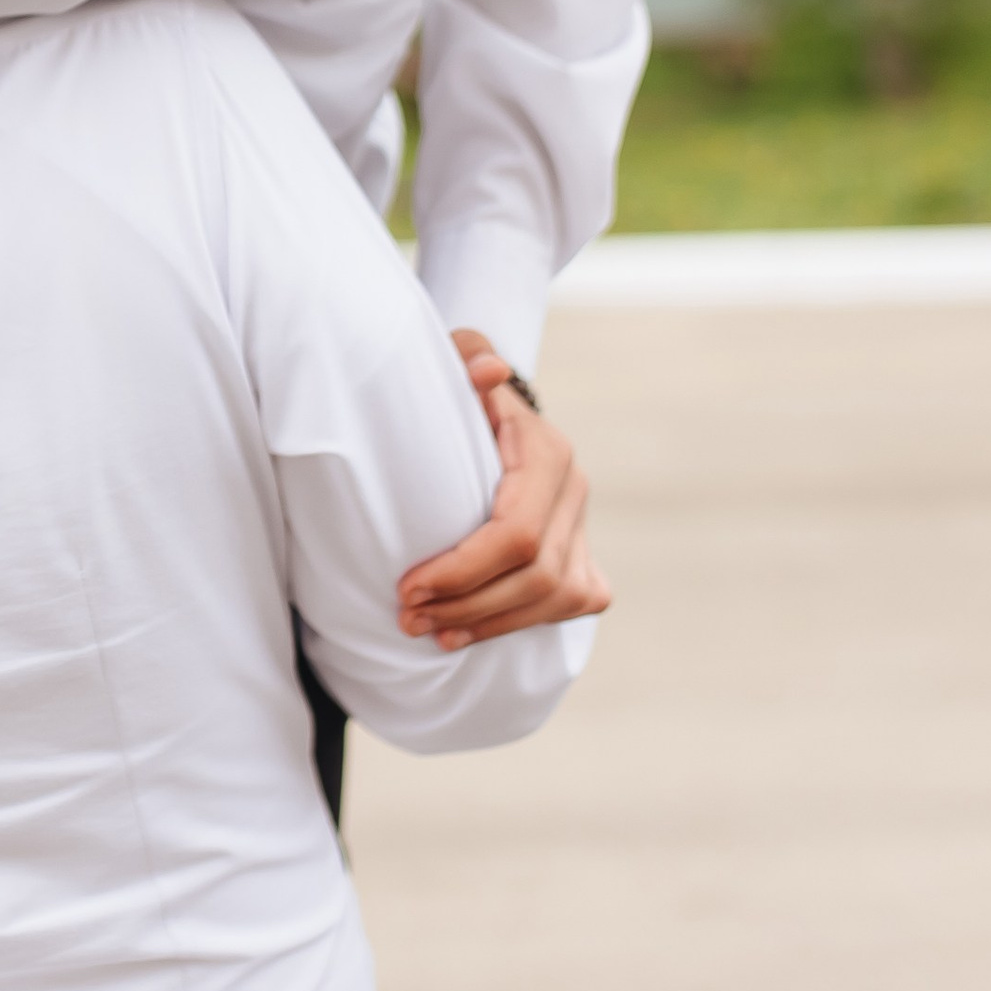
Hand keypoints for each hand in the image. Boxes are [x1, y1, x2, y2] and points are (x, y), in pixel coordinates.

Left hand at [396, 333, 612, 650]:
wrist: (487, 410)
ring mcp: (583, 524)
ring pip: (555, 598)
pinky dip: (524, 623)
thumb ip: (464, 358)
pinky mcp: (583, 553)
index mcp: (545, 451)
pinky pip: (572, 603)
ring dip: (488, 622)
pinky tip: (469, 633)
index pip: (515, 533)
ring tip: (429, 629)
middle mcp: (574, 489)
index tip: (407, 586)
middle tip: (406, 615)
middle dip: (465, 603)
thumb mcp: (452, 361)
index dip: (462, 570)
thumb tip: (488, 371)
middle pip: (534, 575)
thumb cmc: (456, 392)